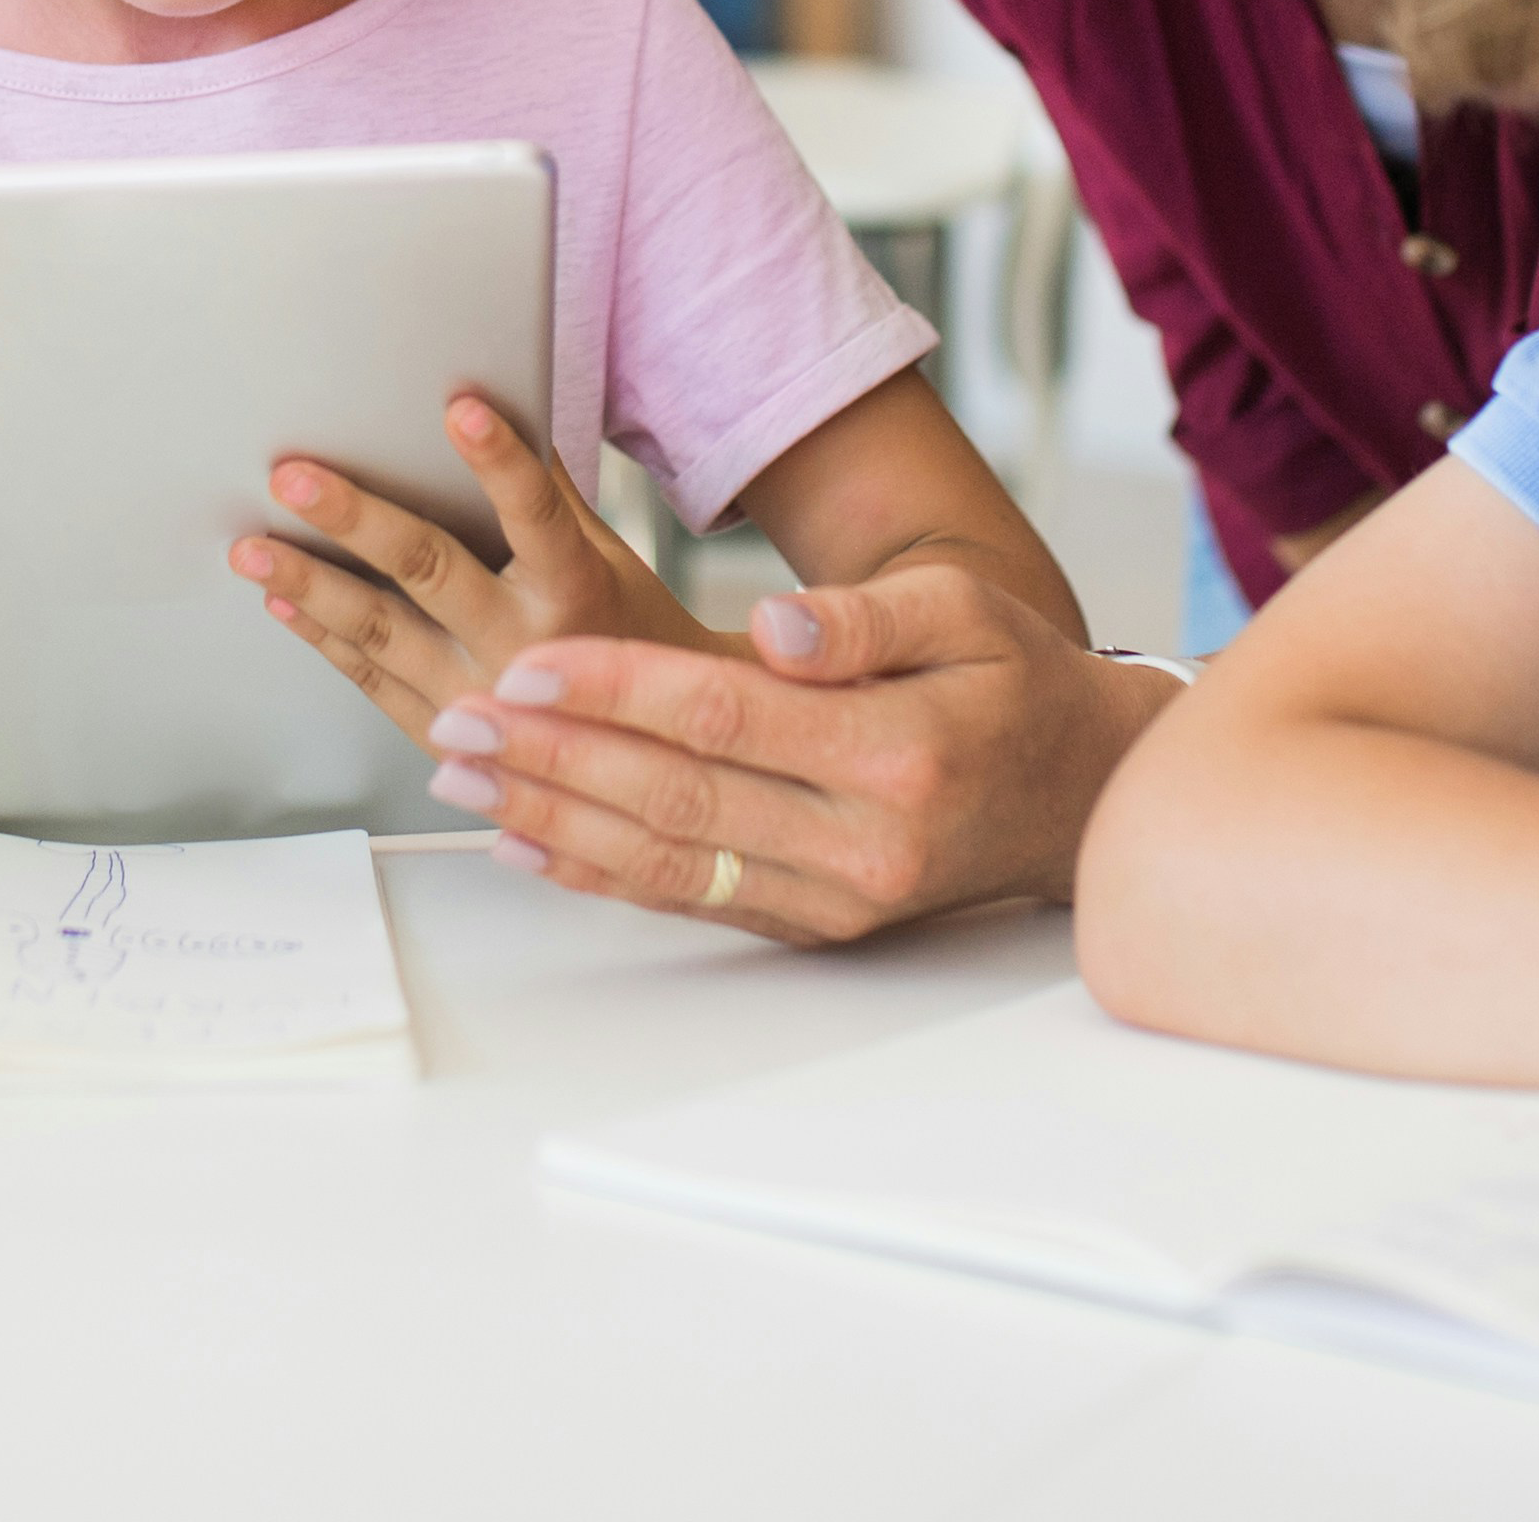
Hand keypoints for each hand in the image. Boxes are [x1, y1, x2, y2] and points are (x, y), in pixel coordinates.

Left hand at [235, 397, 711, 739]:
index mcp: (577, 593)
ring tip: (254, 548)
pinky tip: (285, 605)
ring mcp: (478, 704)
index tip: (462, 408)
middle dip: (355, 520)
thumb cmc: (629, 643)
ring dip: (309, 585)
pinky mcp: (444, 739)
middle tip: (295, 479)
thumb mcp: (611, 560)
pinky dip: (323, 639)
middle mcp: (525, 652)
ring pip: (380, 634)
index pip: (537, 514)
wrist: (649, 758)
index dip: (500, 462)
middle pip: (431, 572)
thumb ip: (552, 493)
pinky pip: (371, 681)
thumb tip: (507, 407)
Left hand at [420, 564, 1165, 944]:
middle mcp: (863, 841)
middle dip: (551, 758)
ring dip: (552, 819)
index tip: (524, 665)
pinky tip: (528, 841)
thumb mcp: (963, 613)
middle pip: (677, 796)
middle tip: (456, 723)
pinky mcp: (817, 926)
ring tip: (461, 778)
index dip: (613, 690)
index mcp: (900, 752)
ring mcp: (837, 897)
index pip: (724, 717)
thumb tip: (778, 625)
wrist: (1082, 793)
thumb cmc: (1014, 682)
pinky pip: (690, 900)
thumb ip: (864, 618)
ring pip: (668, 861)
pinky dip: (599, 873)